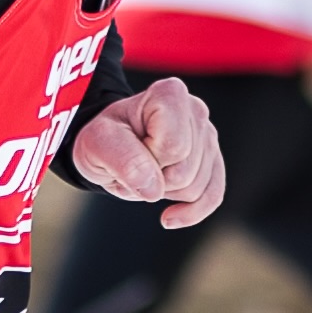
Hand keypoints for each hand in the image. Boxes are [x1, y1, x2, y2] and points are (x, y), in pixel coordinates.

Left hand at [69, 79, 223, 229]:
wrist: (109, 145)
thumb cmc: (104, 137)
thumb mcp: (98, 143)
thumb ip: (124, 159)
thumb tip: (154, 188)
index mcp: (170, 94)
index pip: (174, 147)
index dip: (148, 162)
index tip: (128, 152)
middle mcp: (196, 111)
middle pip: (185, 171)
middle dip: (154, 181)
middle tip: (131, 168)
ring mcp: (208, 136)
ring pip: (196, 187)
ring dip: (163, 192)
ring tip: (143, 174)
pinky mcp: (212, 159)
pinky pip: (213, 195)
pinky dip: (191, 212)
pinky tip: (169, 218)